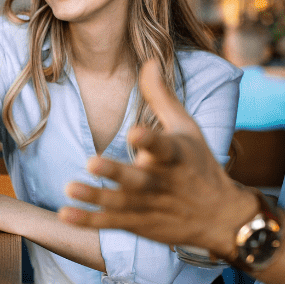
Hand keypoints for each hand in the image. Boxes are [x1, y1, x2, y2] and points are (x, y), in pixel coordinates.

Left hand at [59, 59, 254, 259]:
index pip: (163, 147)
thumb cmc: (199, 164)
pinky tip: (64, 214)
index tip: (135, 133)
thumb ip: (161, 96)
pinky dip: (88, 221)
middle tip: (92, 162)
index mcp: (175, 156)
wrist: (220, 218)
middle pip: (137, 179)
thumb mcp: (186, 127)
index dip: (150, 140)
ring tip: (69, 188)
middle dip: (116, 173)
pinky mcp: (137, 223)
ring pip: (119, 203)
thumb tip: (148, 59)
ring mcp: (148, 205)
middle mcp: (161, 182)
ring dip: (94, 197)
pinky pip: (110, 223)